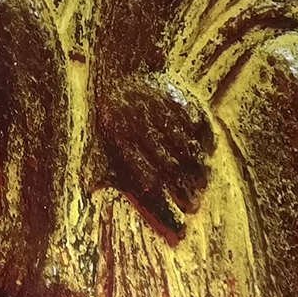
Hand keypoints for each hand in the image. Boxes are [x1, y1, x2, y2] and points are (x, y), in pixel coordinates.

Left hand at [90, 75, 213, 238]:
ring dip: (198, 173)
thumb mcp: (100, 137)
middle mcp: (144, 123)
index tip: (178, 230)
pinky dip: (206, 144)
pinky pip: (202, 127)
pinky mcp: (185, 97)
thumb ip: (99, 166)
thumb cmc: (113, 113)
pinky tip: (206, 157)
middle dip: (183, 193)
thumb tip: (90, 190)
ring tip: (200, 188)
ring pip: (190, 149)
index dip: (163, 207)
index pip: (146, 181)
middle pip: (171, 168)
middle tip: (192, 207)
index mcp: (119, 136)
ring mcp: (166, 110)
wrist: (126, 66)